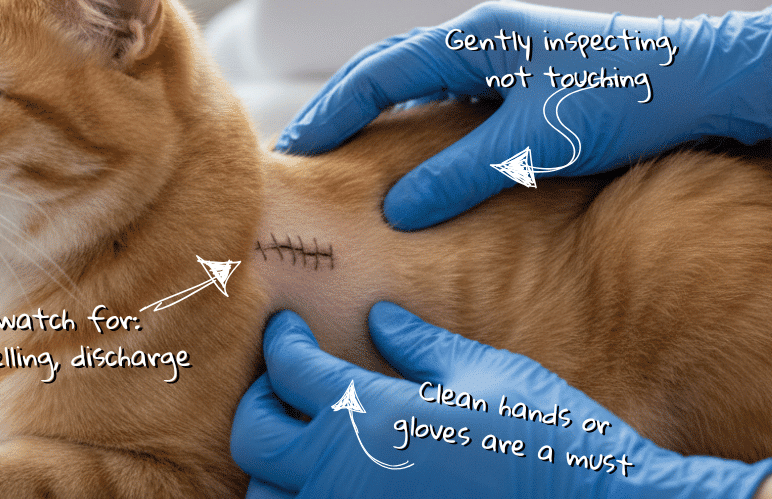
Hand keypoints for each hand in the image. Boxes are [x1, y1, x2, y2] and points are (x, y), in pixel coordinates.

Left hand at [232, 304, 771, 497]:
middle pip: (253, 436)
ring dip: (274, 468)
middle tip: (282, 384)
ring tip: (304, 444)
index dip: (281, 340)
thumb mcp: (484, 374)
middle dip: (258, 401)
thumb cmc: (545, 438)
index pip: (290, 369)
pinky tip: (332, 483)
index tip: (288, 328)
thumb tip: (378, 316)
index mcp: (370, 417)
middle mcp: (344, 476)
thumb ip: (418, 345)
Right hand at [275, 0, 771, 228]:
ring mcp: (497, 57)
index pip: (377, 74)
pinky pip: (445, 101)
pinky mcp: (516, 80)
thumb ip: (460, 175)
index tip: (294, 152)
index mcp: (473, 39)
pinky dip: (413, 126)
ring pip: (414, 84)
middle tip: (301, 153)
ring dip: (374, 117)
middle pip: (385, 70)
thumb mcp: (534, 141)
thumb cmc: (624, 98)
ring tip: (340, 157)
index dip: (329, 113)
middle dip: (339, 110)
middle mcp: (478, 40)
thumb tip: (395, 211)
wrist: (701, 80)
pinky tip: (405, 156)